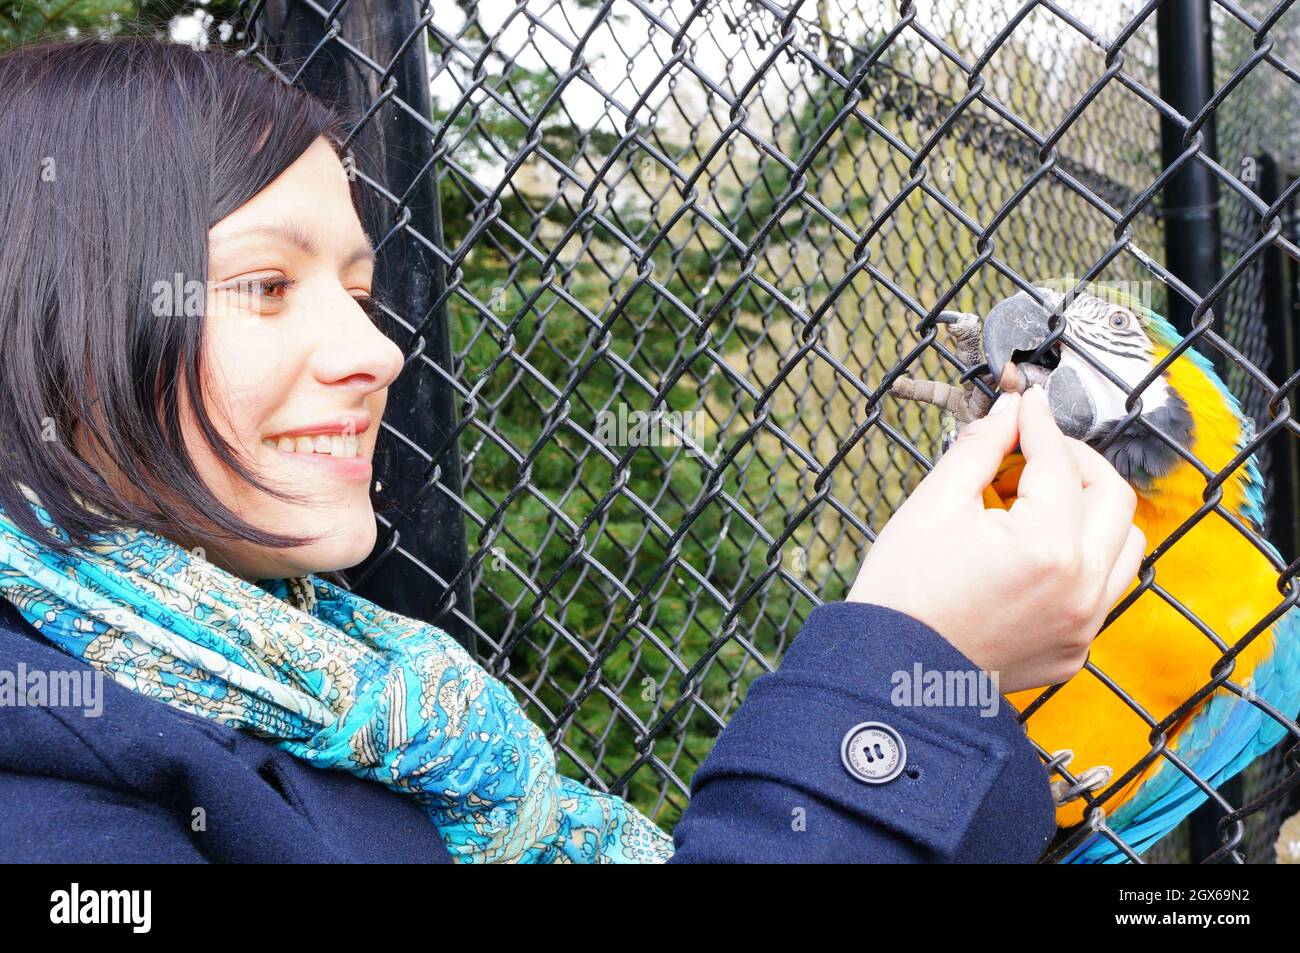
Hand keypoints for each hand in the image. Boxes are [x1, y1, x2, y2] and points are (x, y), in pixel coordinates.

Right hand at [847, 385, 1144, 692]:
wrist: (889, 673)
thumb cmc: (903, 592)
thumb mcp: (935, 503)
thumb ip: (982, 447)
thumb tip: (1011, 410)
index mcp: (1047, 547)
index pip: (1059, 463)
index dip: (1038, 425)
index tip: (1024, 405)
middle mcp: (1081, 588)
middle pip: (1112, 496)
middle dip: (1074, 462)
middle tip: (1029, 452)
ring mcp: (1083, 625)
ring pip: (1123, 544)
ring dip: (1090, 511)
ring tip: (1035, 504)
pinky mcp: (1074, 651)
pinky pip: (1101, 590)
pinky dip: (1080, 559)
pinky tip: (1031, 552)